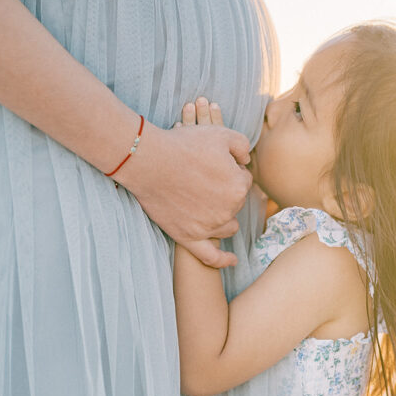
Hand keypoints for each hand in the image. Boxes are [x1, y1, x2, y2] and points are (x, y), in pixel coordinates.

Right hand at [113, 99, 251, 268]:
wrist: (149, 160)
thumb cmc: (184, 144)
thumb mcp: (221, 134)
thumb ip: (243, 146)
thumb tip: (246, 161)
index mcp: (239, 186)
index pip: (244, 180)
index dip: (231, 169)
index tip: (214, 163)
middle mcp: (228, 210)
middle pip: (236, 203)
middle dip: (226, 191)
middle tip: (204, 176)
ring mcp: (208, 227)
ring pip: (228, 226)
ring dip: (225, 217)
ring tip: (208, 203)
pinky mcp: (188, 237)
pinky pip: (211, 257)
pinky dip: (223, 261)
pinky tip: (232, 261)